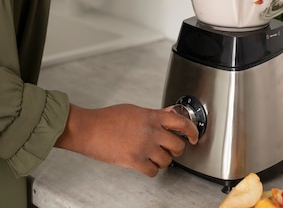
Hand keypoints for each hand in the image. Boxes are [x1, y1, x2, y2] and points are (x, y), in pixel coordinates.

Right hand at [54, 103, 198, 176]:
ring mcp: (143, 146)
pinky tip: (144, 163)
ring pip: (167, 161)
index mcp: (151, 116)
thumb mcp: (134, 110)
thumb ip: (155, 113)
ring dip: (161, 161)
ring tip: (151, 156)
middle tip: (169, 149)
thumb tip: (170, 113)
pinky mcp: (135, 160)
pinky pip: (153, 171)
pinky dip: (150, 170)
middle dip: (175, 149)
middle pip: (178, 145)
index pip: (181, 122)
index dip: (192, 131)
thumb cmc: (106, 119)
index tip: (193, 137)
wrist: (88, 129)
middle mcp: (150, 131)